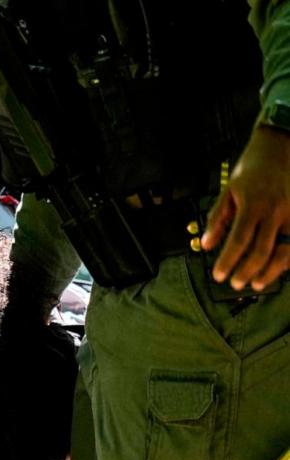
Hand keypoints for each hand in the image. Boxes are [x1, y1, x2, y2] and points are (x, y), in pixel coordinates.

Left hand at [202, 125, 289, 290]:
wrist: (282, 145)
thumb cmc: (252, 168)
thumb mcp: (228, 190)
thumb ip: (217, 219)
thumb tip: (206, 245)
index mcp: (253, 205)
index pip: (238, 241)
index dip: (228, 261)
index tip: (218, 275)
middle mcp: (275, 211)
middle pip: (262, 250)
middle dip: (247, 271)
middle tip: (236, 284)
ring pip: (285, 250)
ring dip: (271, 271)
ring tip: (257, 283)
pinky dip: (287, 257)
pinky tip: (278, 267)